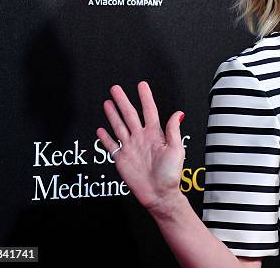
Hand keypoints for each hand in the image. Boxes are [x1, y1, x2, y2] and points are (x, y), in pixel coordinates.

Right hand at [96, 81, 185, 217]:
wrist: (159, 195)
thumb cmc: (171, 174)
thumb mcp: (176, 150)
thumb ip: (173, 131)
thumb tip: (178, 113)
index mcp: (155, 134)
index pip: (149, 111)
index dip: (145, 97)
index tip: (141, 85)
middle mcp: (141, 138)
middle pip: (130, 115)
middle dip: (123, 101)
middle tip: (115, 88)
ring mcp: (130, 147)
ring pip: (119, 126)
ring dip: (112, 114)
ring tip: (107, 102)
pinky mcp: (121, 159)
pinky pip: (111, 146)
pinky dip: (105, 138)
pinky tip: (100, 129)